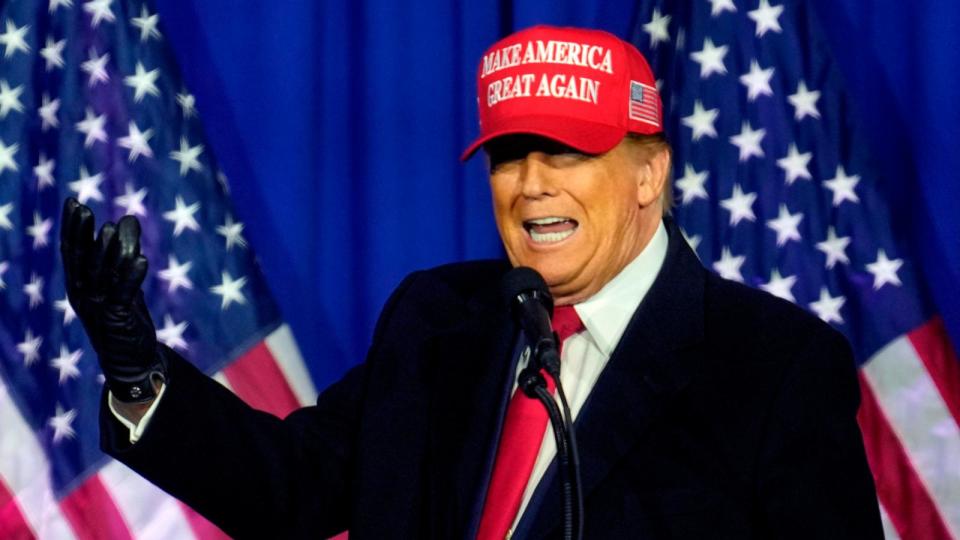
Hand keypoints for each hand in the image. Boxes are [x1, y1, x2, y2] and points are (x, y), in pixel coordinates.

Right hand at [60, 197, 166, 401]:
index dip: (72, 228)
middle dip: (81, 234)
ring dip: (109, 250)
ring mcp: (99, 308)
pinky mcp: (118, 320)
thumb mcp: (121, 282)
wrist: (131, 361)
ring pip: (103, 275)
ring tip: (114, 227)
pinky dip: (132, 277)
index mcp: (80, 285)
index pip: (73, 253)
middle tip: (82, 208)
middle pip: (81, 260)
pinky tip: (142, 259)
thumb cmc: (124, 317)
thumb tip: (126, 219)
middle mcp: (84, 295)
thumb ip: (123, 253)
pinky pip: (124, 294)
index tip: (73, 203)